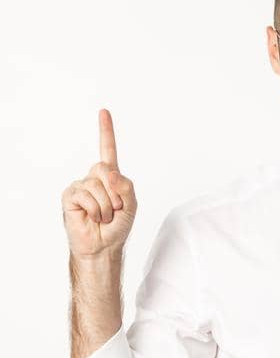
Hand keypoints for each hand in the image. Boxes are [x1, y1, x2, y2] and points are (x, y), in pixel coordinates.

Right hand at [61, 109, 137, 258]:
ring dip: (107, 206)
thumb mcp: (132, 204)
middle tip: (115, 209)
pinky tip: (93, 218)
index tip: (103, 112)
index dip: (106, 131)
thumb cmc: (118, 226)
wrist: (104, 245)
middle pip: (105, 168)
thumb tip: (110, 173)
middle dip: (116, 192)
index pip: (108, 150)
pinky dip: (96, 210)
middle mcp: (94, 178)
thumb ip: (126, 186)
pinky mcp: (70, 196)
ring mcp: (81, 186)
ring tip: (104, 217)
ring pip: (97, 185)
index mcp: (110, 177)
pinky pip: (86, 196)